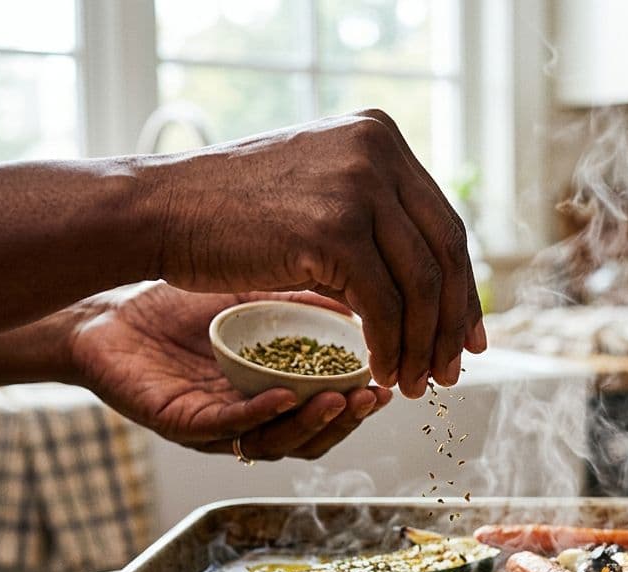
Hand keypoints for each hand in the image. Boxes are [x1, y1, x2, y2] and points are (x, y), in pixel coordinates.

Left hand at [68, 283, 390, 459]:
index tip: (391, 378)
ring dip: (312, 424)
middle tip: (374, 396)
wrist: (106, 310)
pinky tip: (284, 395)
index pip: (329, 411)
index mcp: (273, 392)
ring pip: (274, 441)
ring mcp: (216, 425)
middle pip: (310, 437)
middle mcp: (249, 417)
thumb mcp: (257, 296)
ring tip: (340, 399)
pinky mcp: (181, 422)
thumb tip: (369, 290)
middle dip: (347, 421)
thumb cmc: (178, 304)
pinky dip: (260, 416)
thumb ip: (307, 300)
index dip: (362, 402)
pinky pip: (227, 428)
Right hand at [140, 110, 484, 397]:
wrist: (158, 210)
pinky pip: (383, 306)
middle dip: (453, 320)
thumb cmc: (228, 210)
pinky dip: (389, 348)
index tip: (468, 332)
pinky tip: (381, 373)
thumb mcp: (316, 190)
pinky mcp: (335, 231)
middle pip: (444, 252)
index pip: (443, 221)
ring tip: (419, 382)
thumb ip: (372, 214)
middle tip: (455, 367)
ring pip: (421, 285)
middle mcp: (377, 150)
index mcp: (379, 133)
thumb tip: (430, 272)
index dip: (462, 285)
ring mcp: (358, 187)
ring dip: (423, 344)